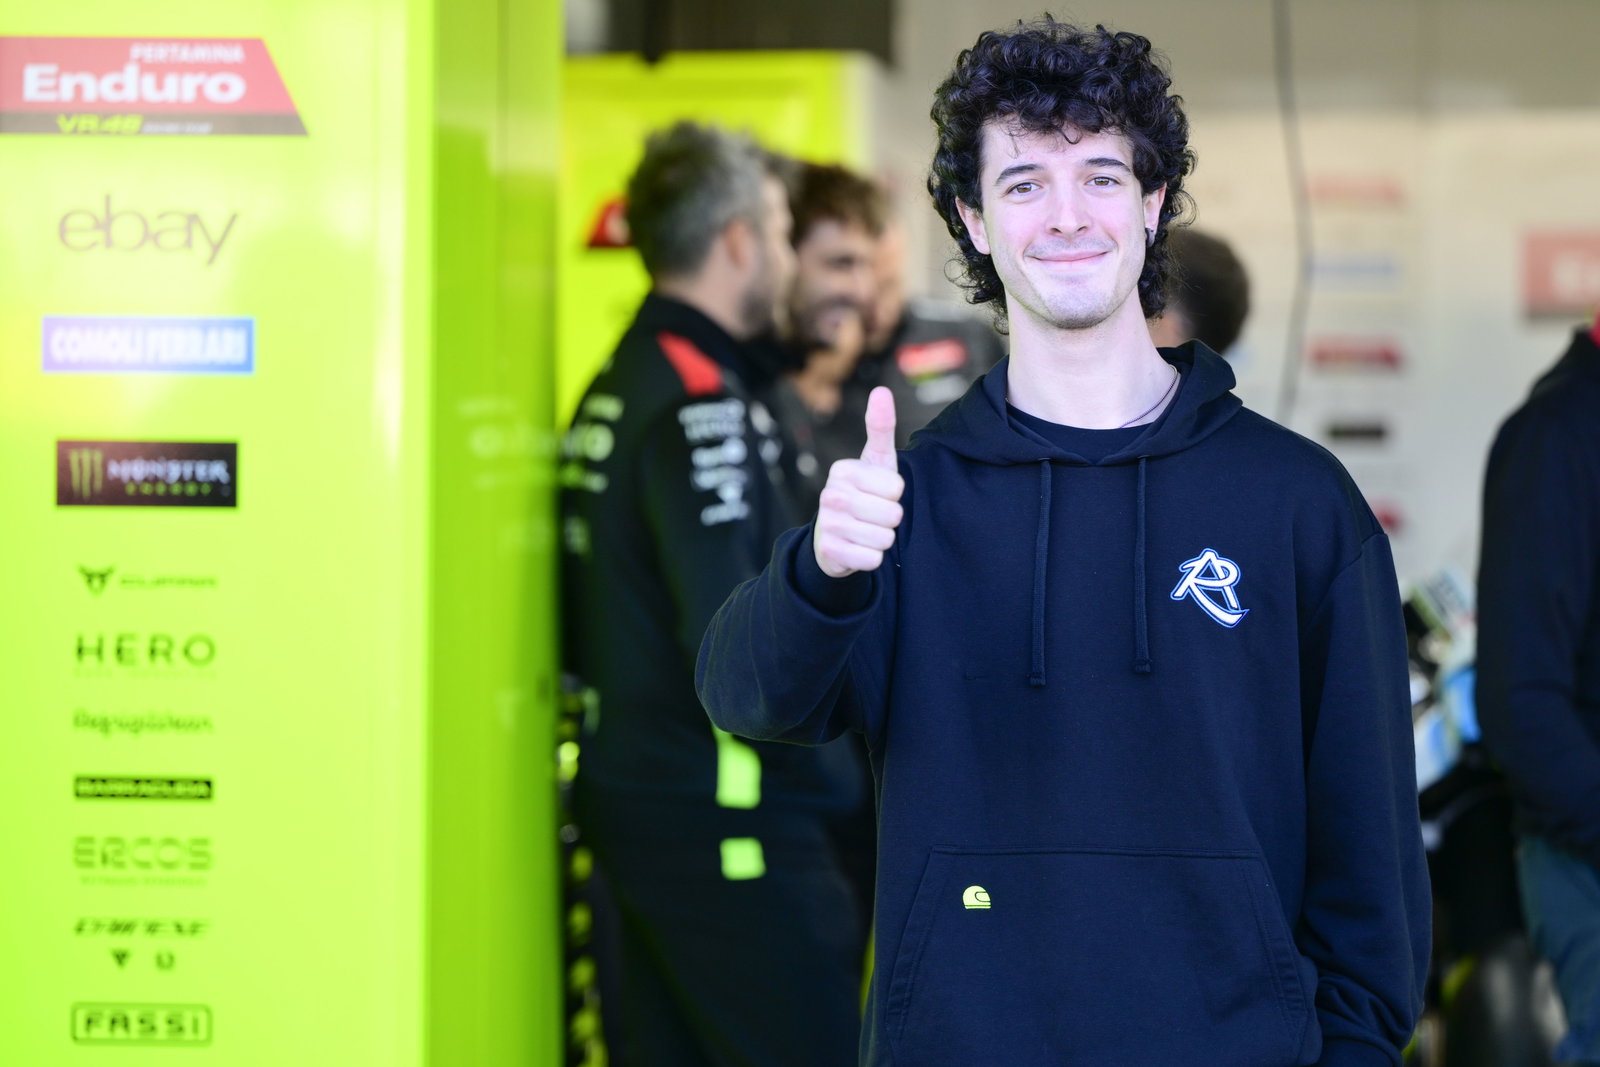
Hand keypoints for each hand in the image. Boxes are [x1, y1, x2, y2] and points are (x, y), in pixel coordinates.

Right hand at [813, 386, 904, 577]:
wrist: (834, 534)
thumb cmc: (863, 492)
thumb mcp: (876, 460)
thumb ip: (881, 426)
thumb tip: (881, 390)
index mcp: (843, 470)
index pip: (896, 488)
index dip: (894, 494)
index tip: (878, 493)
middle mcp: (830, 495)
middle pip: (893, 515)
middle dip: (890, 519)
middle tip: (873, 514)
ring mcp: (827, 525)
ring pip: (884, 539)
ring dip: (882, 539)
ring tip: (866, 530)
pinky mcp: (829, 553)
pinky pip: (873, 560)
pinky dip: (872, 558)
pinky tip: (858, 548)